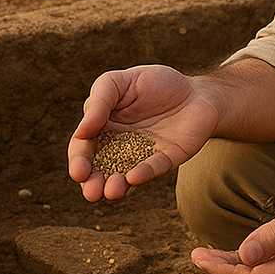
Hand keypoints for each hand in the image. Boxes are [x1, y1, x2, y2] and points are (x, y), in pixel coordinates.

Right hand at [68, 65, 219, 202]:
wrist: (195, 89)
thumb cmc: (154, 83)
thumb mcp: (120, 82)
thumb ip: (100, 101)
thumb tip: (82, 130)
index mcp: (103, 126)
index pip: (83, 147)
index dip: (79, 160)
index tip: (78, 171)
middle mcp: (119, 146)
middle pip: (99, 168)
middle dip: (93, 183)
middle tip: (91, 191)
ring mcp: (142, 155)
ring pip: (124, 176)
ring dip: (115, 186)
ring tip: (111, 192)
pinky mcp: (165, 159)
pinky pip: (153, 168)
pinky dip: (143, 174)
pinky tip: (134, 177)